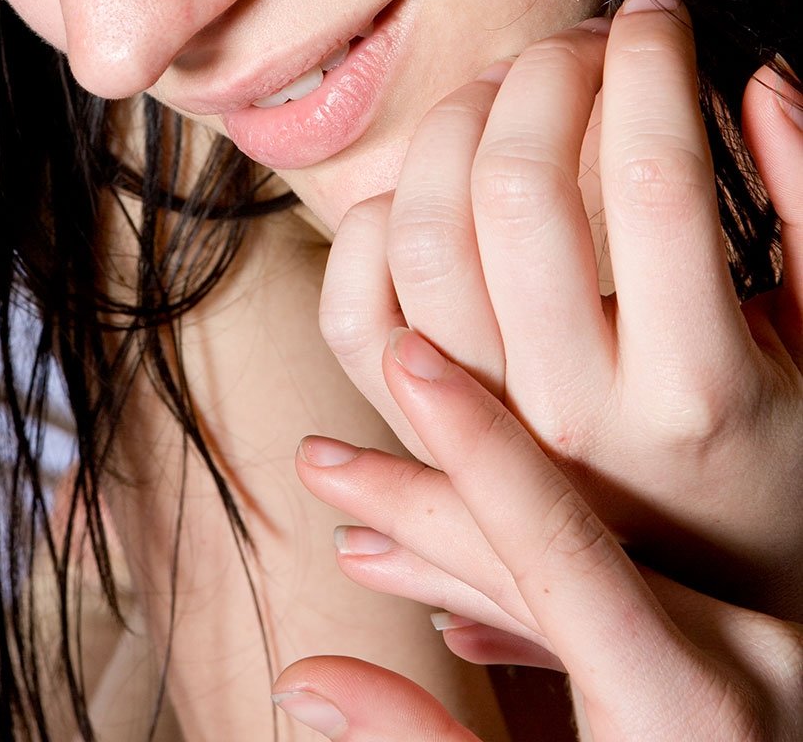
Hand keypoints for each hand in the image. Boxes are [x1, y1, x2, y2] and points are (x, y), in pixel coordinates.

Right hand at [272, 331, 802, 740]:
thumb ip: (420, 740)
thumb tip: (301, 682)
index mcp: (692, 706)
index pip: (550, 535)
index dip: (465, 442)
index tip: (404, 355)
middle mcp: (744, 652)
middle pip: (547, 540)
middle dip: (418, 506)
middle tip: (323, 462)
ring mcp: (760, 646)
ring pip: (583, 559)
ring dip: (466, 547)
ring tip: (362, 527)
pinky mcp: (758, 654)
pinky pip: (631, 597)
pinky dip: (542, 594)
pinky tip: (456, 602)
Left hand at [317, 0, 802, 619]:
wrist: (716, 614)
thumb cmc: (787, 464)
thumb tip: (761, 77)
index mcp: (697, 391)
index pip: (659, 178)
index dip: (655, 64)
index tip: (661, 13)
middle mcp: (574, 416)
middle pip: (518, 187)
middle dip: (551, 71)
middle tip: (588, 41)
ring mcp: (483, 431)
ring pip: (421, 235)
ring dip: (455, 125)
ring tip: (510, 87)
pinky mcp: (427, 436)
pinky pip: (355, 312)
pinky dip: (369, 225)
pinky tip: (438, 179)